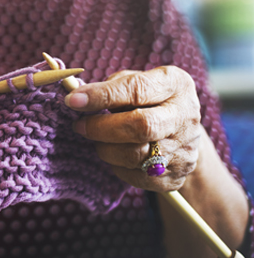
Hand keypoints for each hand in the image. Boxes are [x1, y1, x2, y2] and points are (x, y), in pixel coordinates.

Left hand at [64, 66, 202, 191]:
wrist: (181, 130)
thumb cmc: (148, 98)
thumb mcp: (135, 80)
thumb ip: (111, 86)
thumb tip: (78, 98)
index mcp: (175, 84)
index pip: (136, 90)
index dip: (101, 96)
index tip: (72, 101)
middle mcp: (185, 116)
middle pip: (142, 126)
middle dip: (101, 127)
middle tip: (78, 125)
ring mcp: (184, 149)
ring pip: (137, 156)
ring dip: (106, 148)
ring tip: (96, 138)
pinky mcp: (177, 176)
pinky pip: (138, 178)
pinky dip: (117, 166)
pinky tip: (113, 153)